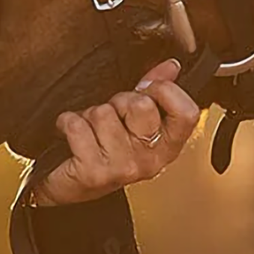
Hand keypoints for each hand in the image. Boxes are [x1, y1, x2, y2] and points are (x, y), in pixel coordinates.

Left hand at [32, 59, 201, 206]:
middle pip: (141, 105)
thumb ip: (154, 92)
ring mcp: (122, 168)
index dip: (165, 90)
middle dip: (119, 101)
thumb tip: (170, 66)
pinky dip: (67, 123)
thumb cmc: (103, 152)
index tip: (146, 90)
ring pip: (103, 112)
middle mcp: (149, 160)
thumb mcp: (134, 123)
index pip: (186, 112)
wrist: (71, 187)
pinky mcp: (93, 172)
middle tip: (112, 118)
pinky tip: (72, 136)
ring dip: (89, 115)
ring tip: (90, 131)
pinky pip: (77, 125)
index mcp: (166, 147)